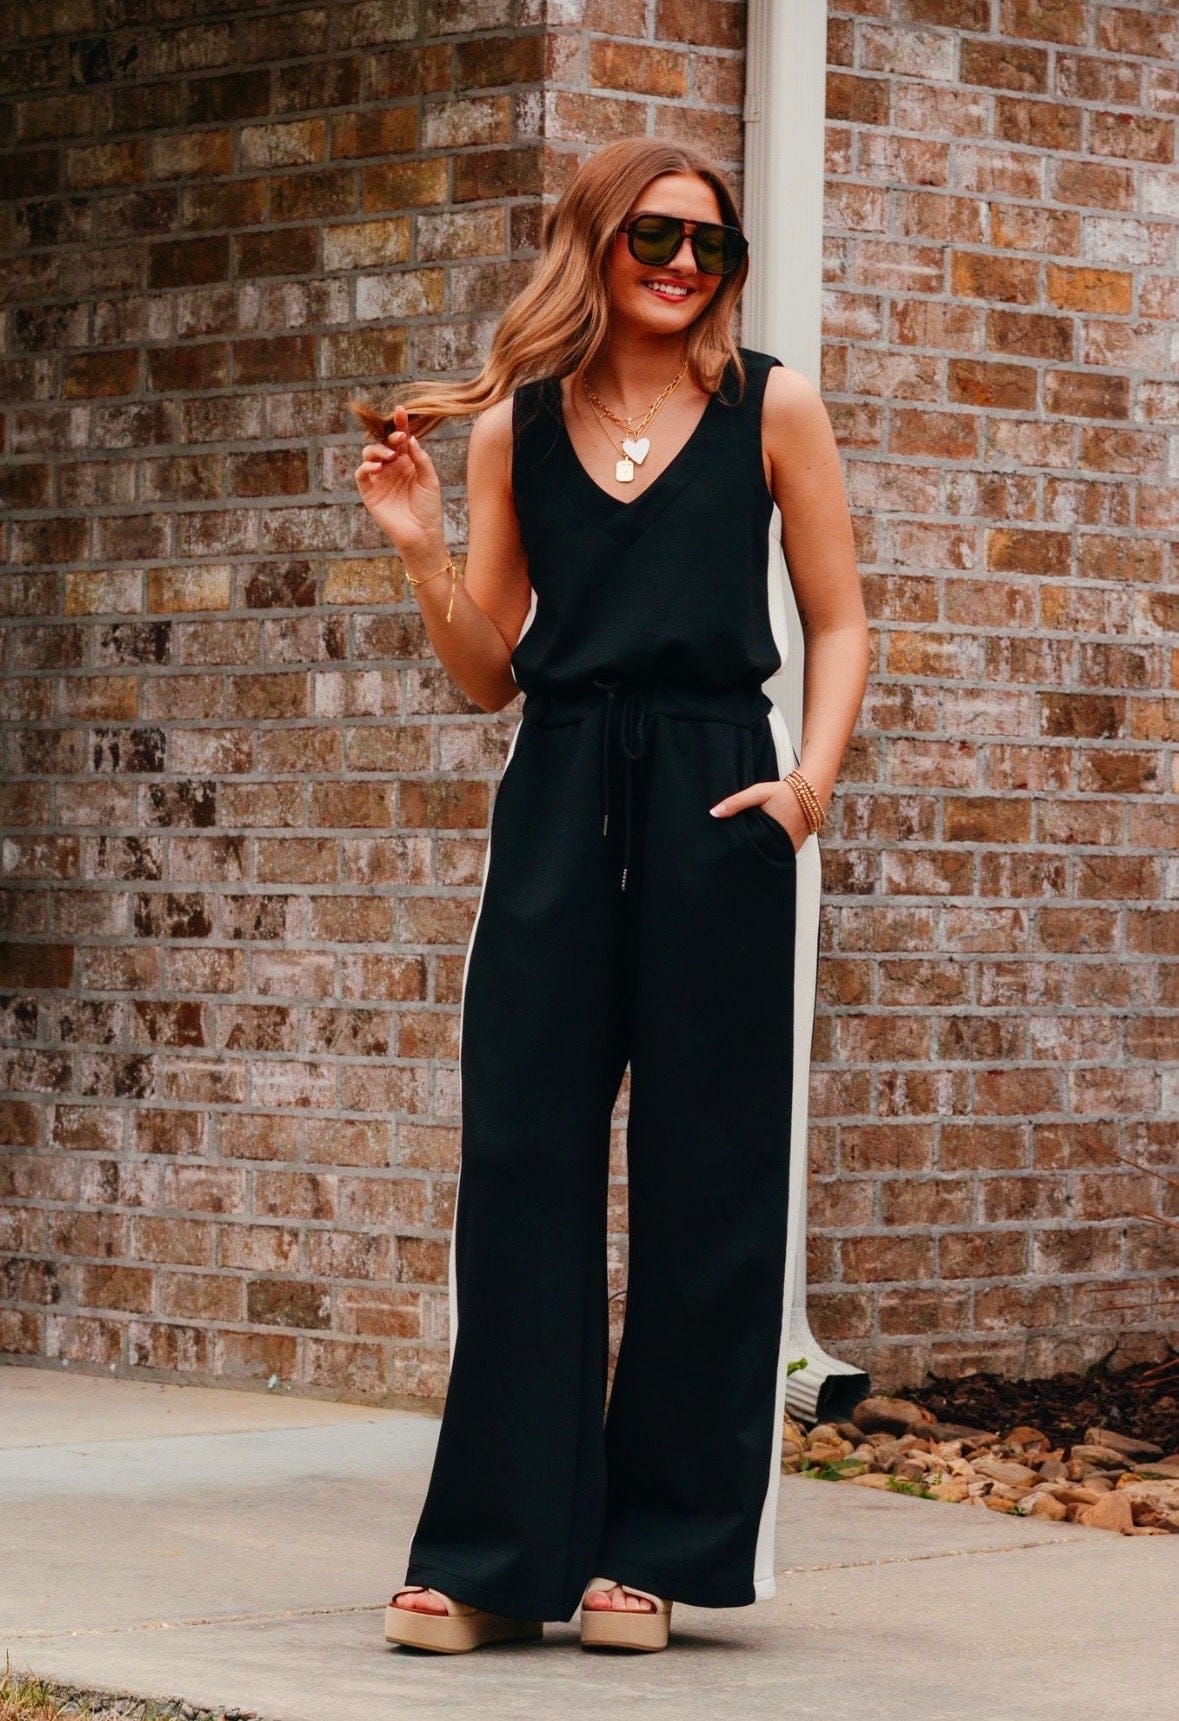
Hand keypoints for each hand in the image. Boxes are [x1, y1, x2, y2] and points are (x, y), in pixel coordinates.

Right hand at [354, 402, 443, 552]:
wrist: (422, 534)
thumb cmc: (428, 508)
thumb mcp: (430, 479)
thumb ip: (420, 458)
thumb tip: (410, 438)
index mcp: (407, 461)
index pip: (401, 438)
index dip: (400, 423)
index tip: (401, 411)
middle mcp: (391, 467)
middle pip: (384, 443)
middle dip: (389, 436)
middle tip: (399, 438)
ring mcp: (379, 479)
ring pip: (369, 454)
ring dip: (378, 450)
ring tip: (389, 457)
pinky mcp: (369, 492)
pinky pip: (361, 474)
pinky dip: (367, 467)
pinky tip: (378, 468)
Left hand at [709, 780, 806, 853]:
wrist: (813, 791)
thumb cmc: (784, 791)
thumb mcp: (758, 793)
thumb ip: (736, 802)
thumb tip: (714, 813)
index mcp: (772, 834)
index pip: (748, 850)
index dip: (735, 851)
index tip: (724, 852)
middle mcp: (783, 845)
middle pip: (758, 856)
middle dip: (745, 855)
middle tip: (728, 855)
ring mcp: (790, 849)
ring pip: (769, 857)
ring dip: (758, 855)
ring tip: (742, 855)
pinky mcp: (795, 848)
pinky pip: (779, 854)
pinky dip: (770, 851)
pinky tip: (760, 848)